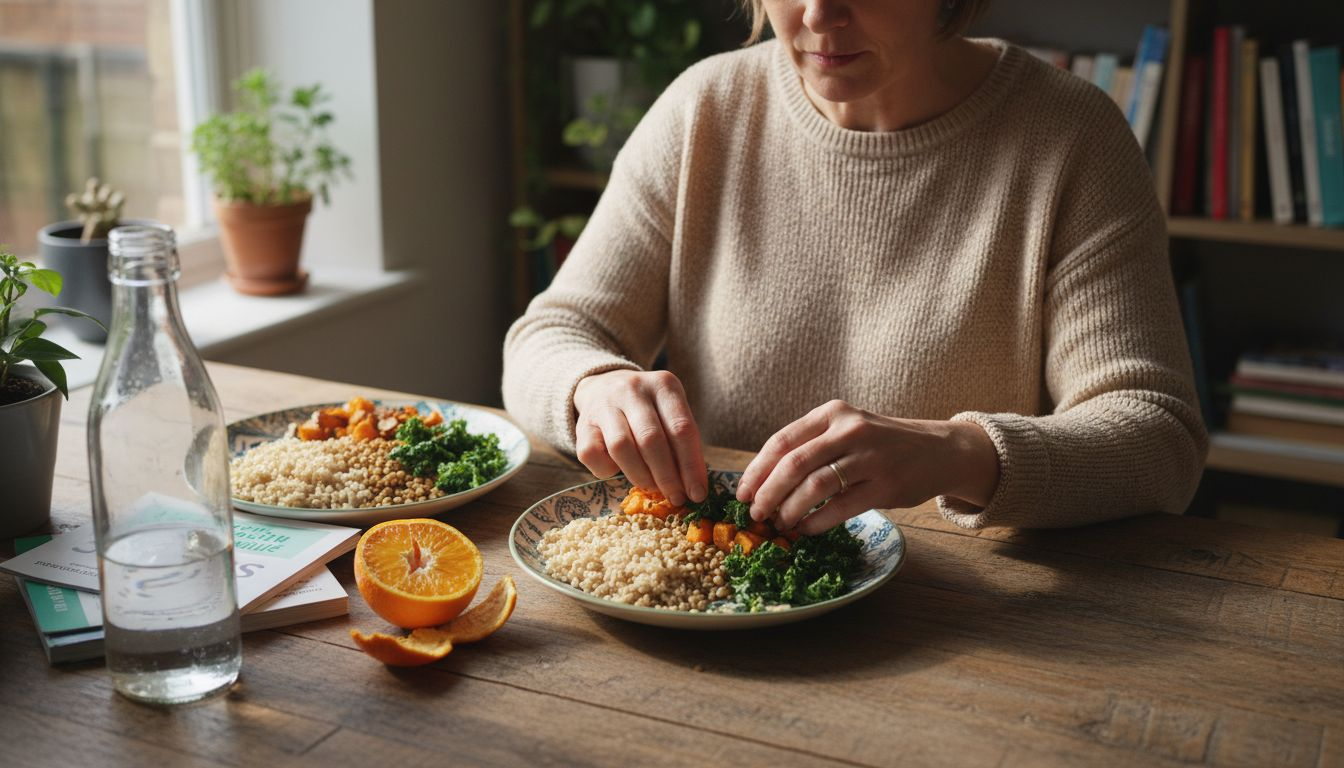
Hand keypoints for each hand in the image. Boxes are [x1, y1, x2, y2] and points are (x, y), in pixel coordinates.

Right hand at [573, 370, 707, 505]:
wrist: (604, 387)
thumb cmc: (649, 410)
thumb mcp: (670, 414)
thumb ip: (682, 444)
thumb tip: (693, 486)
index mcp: (663, 385)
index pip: (682, 428)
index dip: (691, 465)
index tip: (698, 493)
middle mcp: (632, 389)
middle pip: (651, 439)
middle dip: (667, 476)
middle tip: (676, 497)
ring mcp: (604, 405)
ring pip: (621, 447)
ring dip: (640, 476)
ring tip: (652, 488)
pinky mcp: (582, 423)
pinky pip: (592, 454)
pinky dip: (607, 471)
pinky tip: (618, 471)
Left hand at [735, 400, 999, 534]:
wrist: (938, 450)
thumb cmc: (880, 444)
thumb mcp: (846, 430)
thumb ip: (811, 447)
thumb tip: (762, 482)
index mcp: (832, 414)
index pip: (782, 441)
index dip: (756, 470)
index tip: (741, 493)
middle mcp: (850, 430)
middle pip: (793, 464)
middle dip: (767, 493)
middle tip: (756, 514)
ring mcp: (870, 458)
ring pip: (814, 487)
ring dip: (790, 510)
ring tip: (780, 523)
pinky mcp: (885, 485)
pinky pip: (840, 508)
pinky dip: (816, 522)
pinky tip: (805, 530)